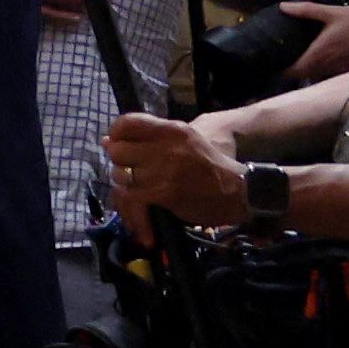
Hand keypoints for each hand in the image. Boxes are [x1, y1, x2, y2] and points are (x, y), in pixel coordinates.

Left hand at [108, 109, 250, 229]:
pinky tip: (142, 225)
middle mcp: (165, 145)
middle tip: (133, 176)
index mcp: (171, 129)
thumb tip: (106, 141)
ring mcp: (164, 169)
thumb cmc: (211, 167)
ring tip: (139, 198)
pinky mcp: (164, 192)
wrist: (241, 192)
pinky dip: (133, 214)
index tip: (121, 148)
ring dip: (126, 189)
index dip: (117, 135)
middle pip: (118, 151)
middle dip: (121, 165)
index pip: (127, 122)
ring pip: (121, 176)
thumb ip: (150, 140)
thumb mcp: (185, 143)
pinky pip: (132, 199)